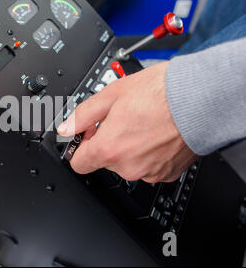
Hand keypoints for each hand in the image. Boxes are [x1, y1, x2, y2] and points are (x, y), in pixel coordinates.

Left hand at [58, 61, 196, 182]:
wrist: (200, 98)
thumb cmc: (160, 94)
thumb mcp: (111, 95)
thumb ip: (83, 115)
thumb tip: (67, 127)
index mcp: (109, 149)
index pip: (78, 163)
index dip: (80, 146)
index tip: (87, 135)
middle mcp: (127, 167)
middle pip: (104, 160)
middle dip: (108, 141)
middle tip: (120, 119)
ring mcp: (149, 172)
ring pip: (127, 163)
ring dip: (129, 147)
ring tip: (142, 123)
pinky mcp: (167, 173)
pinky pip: (149, 166)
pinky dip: (149, 153)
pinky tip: (156, 133)